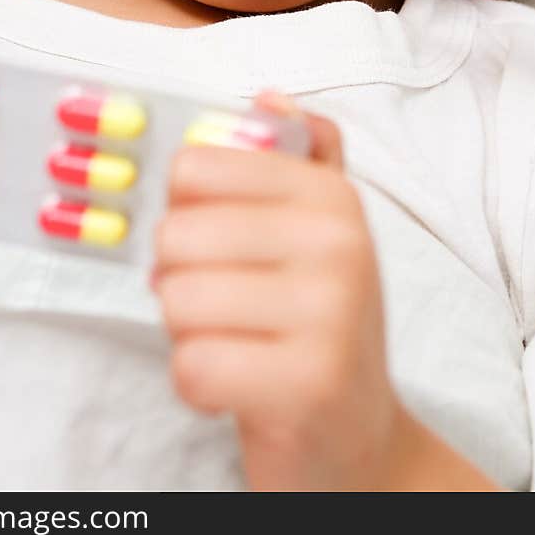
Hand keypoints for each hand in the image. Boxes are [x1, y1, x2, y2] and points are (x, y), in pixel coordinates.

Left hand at [151, 90, 403, 490]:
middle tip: (225, 305)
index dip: (183, 210)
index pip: (195, 167)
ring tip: (237, 344)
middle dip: (181, 281)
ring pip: (177, 301)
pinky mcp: (305, 387)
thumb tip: (266, 95)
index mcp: (331, 196)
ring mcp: (328, 316)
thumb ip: (297, 158)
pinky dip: (198, 385)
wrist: (359, 440)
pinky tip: (238, 386)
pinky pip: (192, 367)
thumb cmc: (318, 325)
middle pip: (176, 235)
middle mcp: (339, 245)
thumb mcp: (321, 233)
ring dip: (190, 335)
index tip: (215, 242)